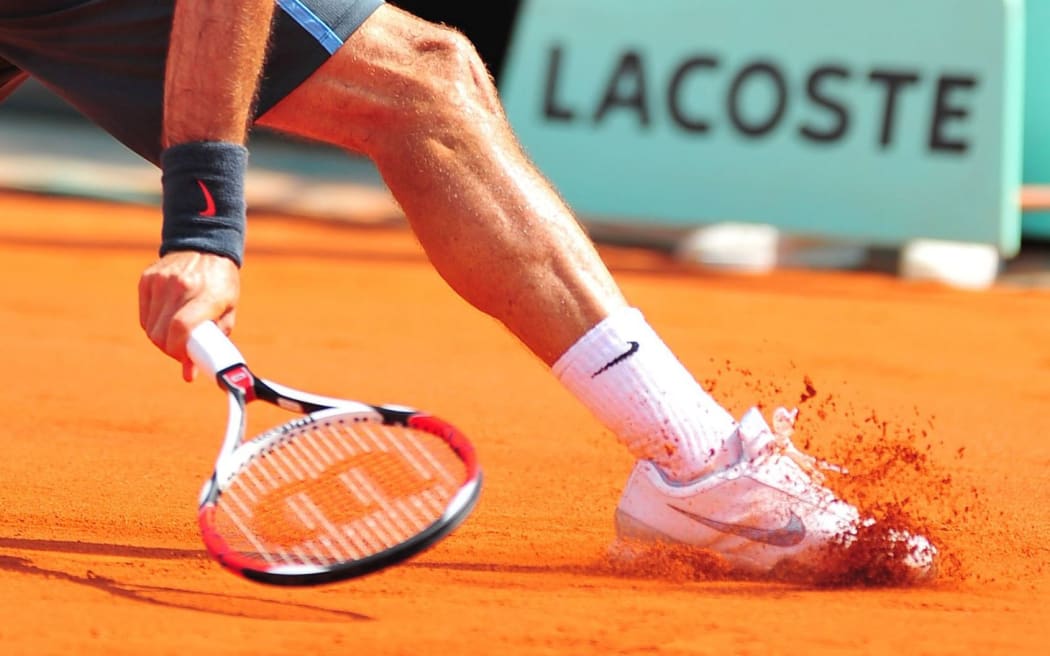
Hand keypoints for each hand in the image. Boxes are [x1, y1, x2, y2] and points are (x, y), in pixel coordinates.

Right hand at [138, 251, 239, 380]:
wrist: (205, 246)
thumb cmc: (221, 284)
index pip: (181, 328)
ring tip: (178, 335)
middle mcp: (181, 286)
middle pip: (161, 334)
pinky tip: (167, 321)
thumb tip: (190, 375)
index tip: (187, 359)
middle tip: (183, 351)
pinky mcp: (147, 279)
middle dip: (171, 350)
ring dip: (162, 340)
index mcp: (207, 294)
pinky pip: (145, 316)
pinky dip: (154, 326)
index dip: (179, 351)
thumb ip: (213, 341)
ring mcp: (161, 281)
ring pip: (150, 328)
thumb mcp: (227, 311)